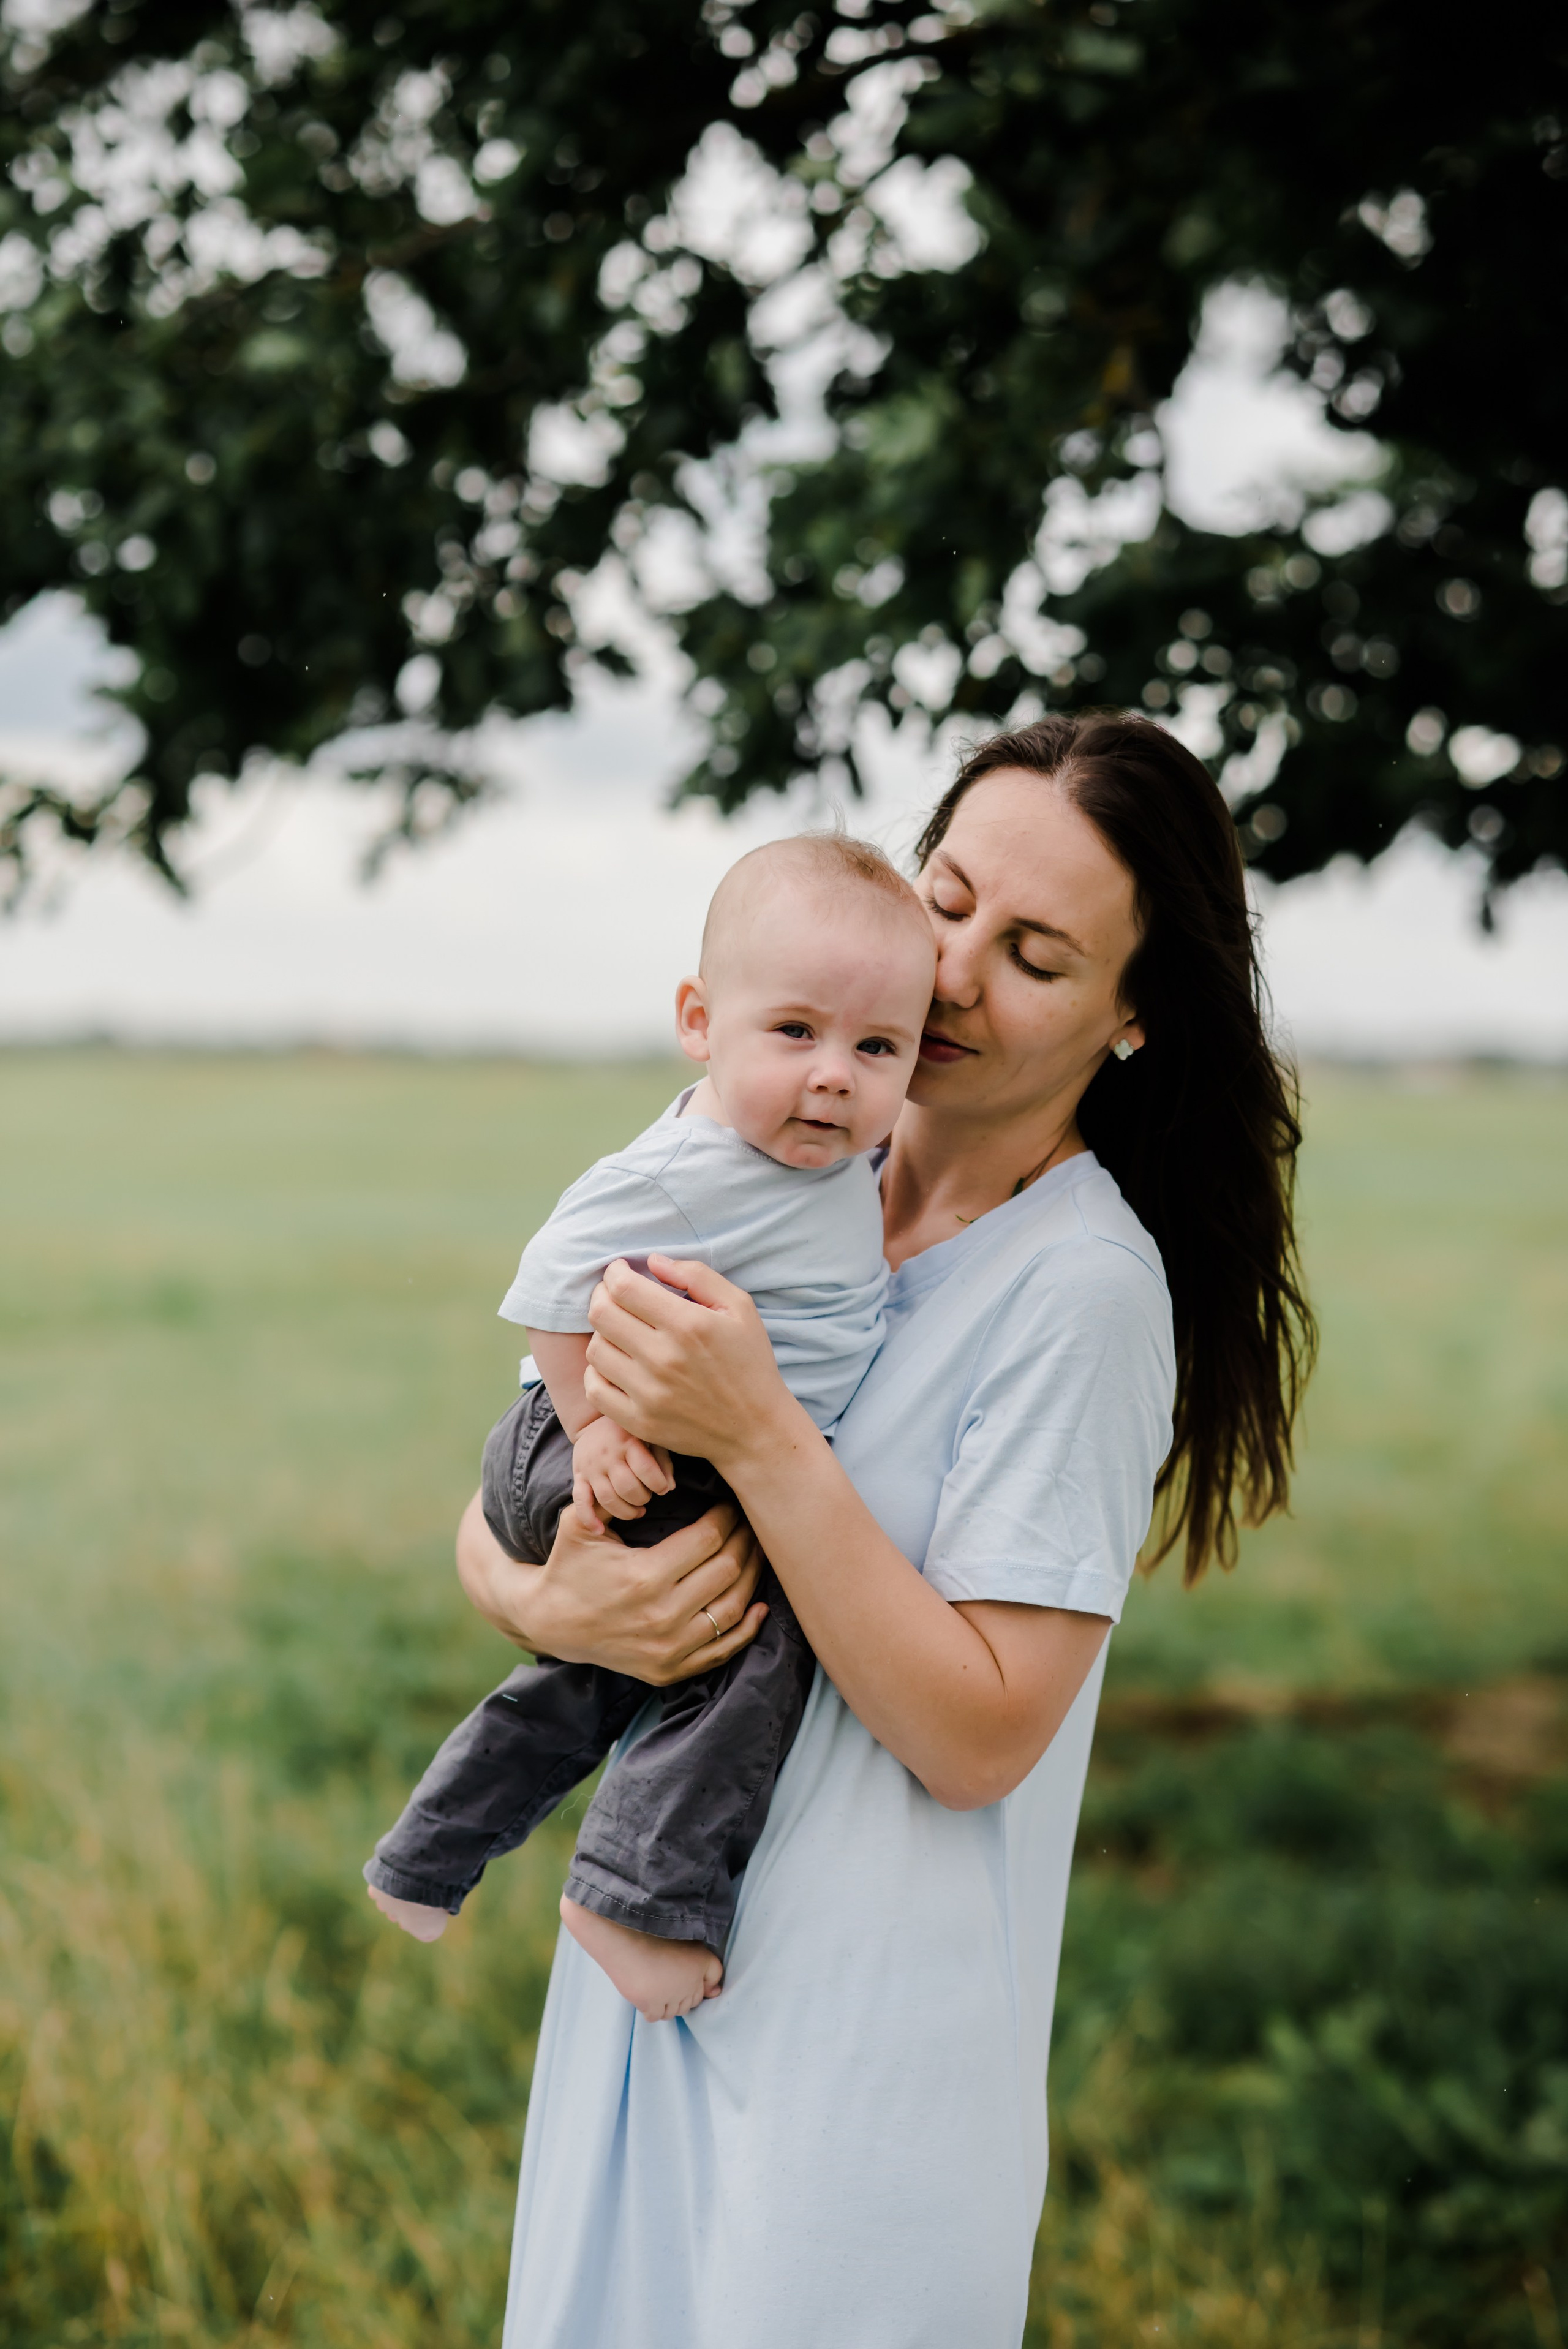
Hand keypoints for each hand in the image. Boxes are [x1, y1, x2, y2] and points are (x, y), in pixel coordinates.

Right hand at [454, 1488, 767, 1684]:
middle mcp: (661, 1616)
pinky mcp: (670, 1670)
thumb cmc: (569, 1566)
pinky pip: (723, 1649)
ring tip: (755, 1553)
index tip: (730, 1504)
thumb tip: (647, 1464)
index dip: (726, 1517)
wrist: (550, 1622)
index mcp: (643, 1576)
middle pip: (726, 1570)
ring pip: (733, 1608)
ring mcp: (668, 1648)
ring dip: (751, 1576)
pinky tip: (759, 1605)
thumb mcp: (579, 1525)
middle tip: (749, 1523)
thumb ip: (610, 1495)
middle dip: (744, 1541)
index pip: (707, 1539)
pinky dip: (747, 1627)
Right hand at [569, 1413, 674, 1531]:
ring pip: (607, 1499)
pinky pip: (580, 1501)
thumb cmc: (630, 1433)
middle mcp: (607, 1455)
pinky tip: (599, 1530)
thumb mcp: (649, 1438)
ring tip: (637, 1512)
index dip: (658, 1485)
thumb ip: (662, 1461)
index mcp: (627, 1441)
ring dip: (625, 1512)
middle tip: (648, 1497)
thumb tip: (670, 1487)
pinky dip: (588, 1518)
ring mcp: (591, 1467)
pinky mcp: (578, 1476)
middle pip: (627, 1488)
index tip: (663, 1488)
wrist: (595, 1422)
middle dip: (642, 1499)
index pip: (645, 1470)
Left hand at [584, 1255, 802, 1474]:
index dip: (614, 1273)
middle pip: (601, 1314)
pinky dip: (597, 1372)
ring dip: (603, 1334)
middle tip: (615, 1296)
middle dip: (602, 1296)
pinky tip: (616, 1364)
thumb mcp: (739, 1307)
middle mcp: (663, 1359)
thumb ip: (697, 1275)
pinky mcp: (639, 1421)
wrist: (756, 1429)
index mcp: (688, 1325)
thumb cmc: (749, 1362)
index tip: (620, 1272)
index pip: (623, 1288)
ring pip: (595, 1349)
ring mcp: (648, 1394)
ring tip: (621, 1332)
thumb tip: (653, 1261)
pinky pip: (595, 1389)